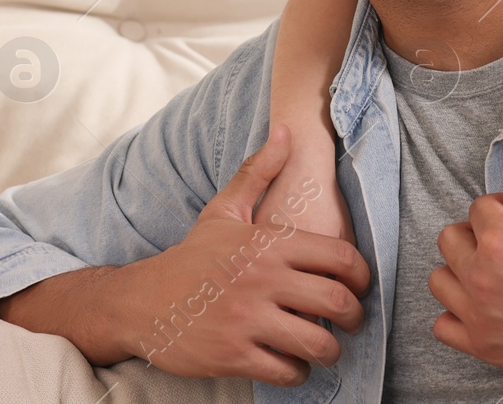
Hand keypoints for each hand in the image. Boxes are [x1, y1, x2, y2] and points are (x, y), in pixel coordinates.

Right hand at [112, 125, 370, 385]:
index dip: (362, 276)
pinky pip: (287, 370)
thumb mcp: (225, 211)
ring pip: (317, 342)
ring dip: (330, 350)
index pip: (340, 257)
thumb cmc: (192, 256)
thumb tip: (287, 130)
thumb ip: (260, 171)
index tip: (360, 286)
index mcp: (269, 244)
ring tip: (327, 348)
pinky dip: (298, 372)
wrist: (140, 301)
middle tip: (352, 321)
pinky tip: (294, 364)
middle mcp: (263, 280)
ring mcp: (248, 319)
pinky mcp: (233, 355)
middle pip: (336, 302)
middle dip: (354, 317)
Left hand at [429, 118, 502, 386]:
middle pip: (452, 239)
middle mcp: (484, 281)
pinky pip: (443, 325)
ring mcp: (481, 319)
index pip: (480, 208)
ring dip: (464, 268)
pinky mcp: (486, 349)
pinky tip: (490, 303)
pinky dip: (458, 311)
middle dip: (480, 231)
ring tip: (499, 268)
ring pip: (441, 280)